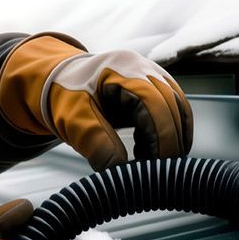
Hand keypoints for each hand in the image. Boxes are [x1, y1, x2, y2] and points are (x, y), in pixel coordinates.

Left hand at [0, 35, 193, 169]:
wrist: (58, 82)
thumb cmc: (63, 97)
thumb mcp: (73, 121)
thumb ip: (96, 144)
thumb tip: (121, 171)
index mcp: (122, 69)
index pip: (155, 104)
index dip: (161, 137)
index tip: (153, 167)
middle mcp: (143, 67)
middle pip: (173, 107)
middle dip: (169, 143)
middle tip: (153, 173)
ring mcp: (153, 74)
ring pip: (179, 109)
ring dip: (174, 139)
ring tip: (151, 164)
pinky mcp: (156, 87)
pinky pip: (175, 110)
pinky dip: (170, 133)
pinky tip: (151, 152)